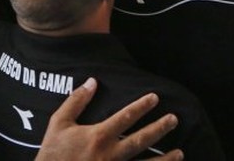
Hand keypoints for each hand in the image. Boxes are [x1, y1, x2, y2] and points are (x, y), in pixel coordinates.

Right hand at [36, 78, 181, 160]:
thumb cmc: (52, 153)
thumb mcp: (59, 123)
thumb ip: (76, 101)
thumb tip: (93, 81)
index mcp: (98, 136)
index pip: (125, 117)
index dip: (142, 106)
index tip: (155, 97)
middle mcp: (110, 154)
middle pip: (141, 140)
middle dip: (159, 129)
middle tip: (174, 119)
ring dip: (164, 160)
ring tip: (180, 153)